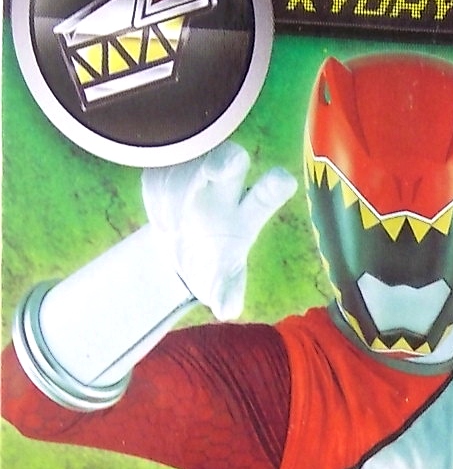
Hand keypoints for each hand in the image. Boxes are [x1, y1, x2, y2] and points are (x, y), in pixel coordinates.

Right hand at [142, 142, 295, 320]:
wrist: (177, 252)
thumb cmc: (211, 267)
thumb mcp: (220, 286)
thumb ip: (226, 293)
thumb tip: (226, 310)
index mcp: (249, 212)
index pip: (270, 191)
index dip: (274, 184)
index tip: (280, 182)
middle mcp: (230, 184)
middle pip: (232, 158)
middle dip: (225, 161)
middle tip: (213, 174)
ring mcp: (198, 168)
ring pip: (186, 169)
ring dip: (175, 197)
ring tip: (173, 229)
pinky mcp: (169, 163)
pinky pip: (159, 171)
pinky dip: (156, 195)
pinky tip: (163, 217)